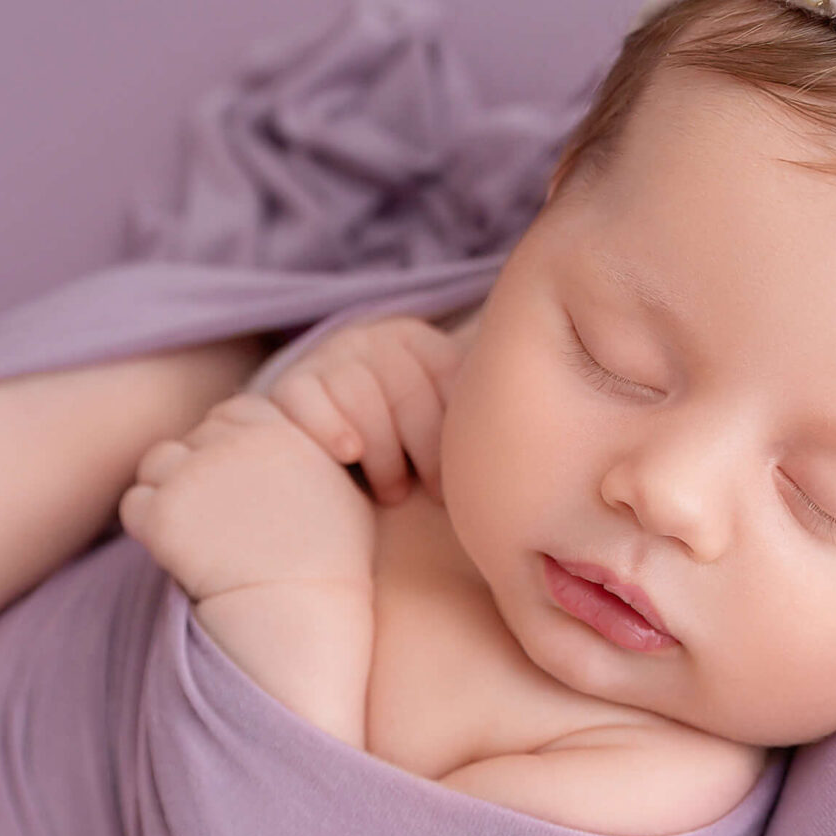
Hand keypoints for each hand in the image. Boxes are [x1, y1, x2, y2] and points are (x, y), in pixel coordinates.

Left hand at [118, 393, 376, 602]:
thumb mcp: (342, 497)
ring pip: (158, 462)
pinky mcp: (164, 512)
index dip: (230, 445)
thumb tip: (289, 439)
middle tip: (219, 519)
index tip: (239, 486)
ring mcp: (197, 475)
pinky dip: (149, 526)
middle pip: (195, 436)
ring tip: (197, 535)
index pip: (235, 411)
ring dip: (169, 491)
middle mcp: (236, 443)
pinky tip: (179, 555)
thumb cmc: (327, 568)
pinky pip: (136, 504)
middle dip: (200, 471)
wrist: (295, 617)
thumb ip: (311, 455)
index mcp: (280, 432)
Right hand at [265, 314, 462, 506]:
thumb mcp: (434, 424)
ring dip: (384, 455)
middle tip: (437, 497)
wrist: (314, 467)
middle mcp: (372, 338)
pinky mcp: (289, 386)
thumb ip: (471, 417)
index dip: (459, 434)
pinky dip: (331, 427)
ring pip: (362, 398)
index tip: (466, 479)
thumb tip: (546, 429)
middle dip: (428, 451)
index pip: (449, 376)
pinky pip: (310, 400)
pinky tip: (349, 453)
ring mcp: (328, 358)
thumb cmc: (395, 456)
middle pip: (409, 390)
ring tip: (393, 492)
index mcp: (415, 340)